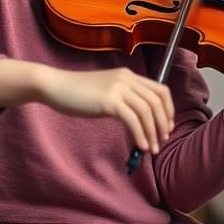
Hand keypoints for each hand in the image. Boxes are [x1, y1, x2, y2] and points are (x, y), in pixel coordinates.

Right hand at [36, 66, 175, 154]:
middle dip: (163, 123)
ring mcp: (118, 88)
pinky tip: (141, 146)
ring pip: (147, 111)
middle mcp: (127, 79)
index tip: (166, 127)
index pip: (161, 90)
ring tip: (153, 148)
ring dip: (153, 132)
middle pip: (157, 101)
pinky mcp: (108, 101)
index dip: (168, 110)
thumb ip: (123, 99)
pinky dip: (140, 134)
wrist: (55, 85)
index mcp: (129, 75)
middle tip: (162, 140)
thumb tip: (139, 120)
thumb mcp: (106, 90)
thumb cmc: (77, 92)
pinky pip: (132, 120)